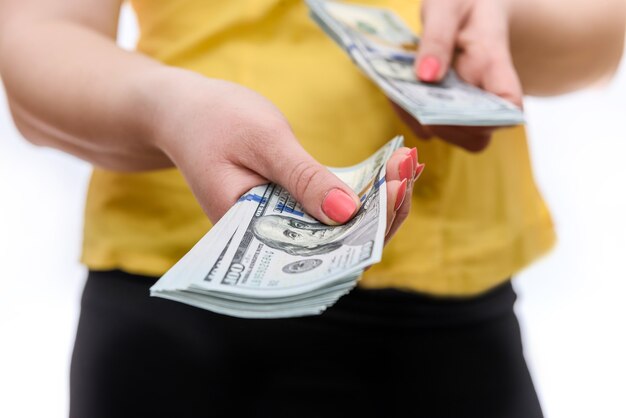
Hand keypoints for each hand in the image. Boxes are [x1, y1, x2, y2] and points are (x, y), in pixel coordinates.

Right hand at [152, 72, 418, 240]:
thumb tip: (347, 212)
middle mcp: (265, 239)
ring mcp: (278, 225)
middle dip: (379, 214)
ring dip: (375, 202)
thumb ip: (302, 178)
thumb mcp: (261, 141)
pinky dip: (359, 191)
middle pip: (334, 246)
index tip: (396, 195)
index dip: (363, 232)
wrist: (182, 113)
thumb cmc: (212, 120)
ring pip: (336, 229)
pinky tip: (388, 170)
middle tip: (411, 172)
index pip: (317, 254)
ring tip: (408, 166)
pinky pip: (329, 209)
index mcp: (249, 233)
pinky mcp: (288, 208)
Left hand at [395, 0, 522, 151]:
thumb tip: (425, 76)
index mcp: (496, 67)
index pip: (510, 108)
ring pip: (449, 136)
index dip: (487, 120)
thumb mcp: (448, 5)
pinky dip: (407, 115)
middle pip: (475, 135)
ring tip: (397, 92)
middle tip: (407, 96)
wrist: (463, 9)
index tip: (449, 105)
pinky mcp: (445, 113)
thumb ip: (438, 36)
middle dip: (438, 123)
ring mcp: (466, 109)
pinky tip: (395, 93)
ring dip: (418, 121)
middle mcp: (486, 97)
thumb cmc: (463, 3)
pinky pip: (426, 128)